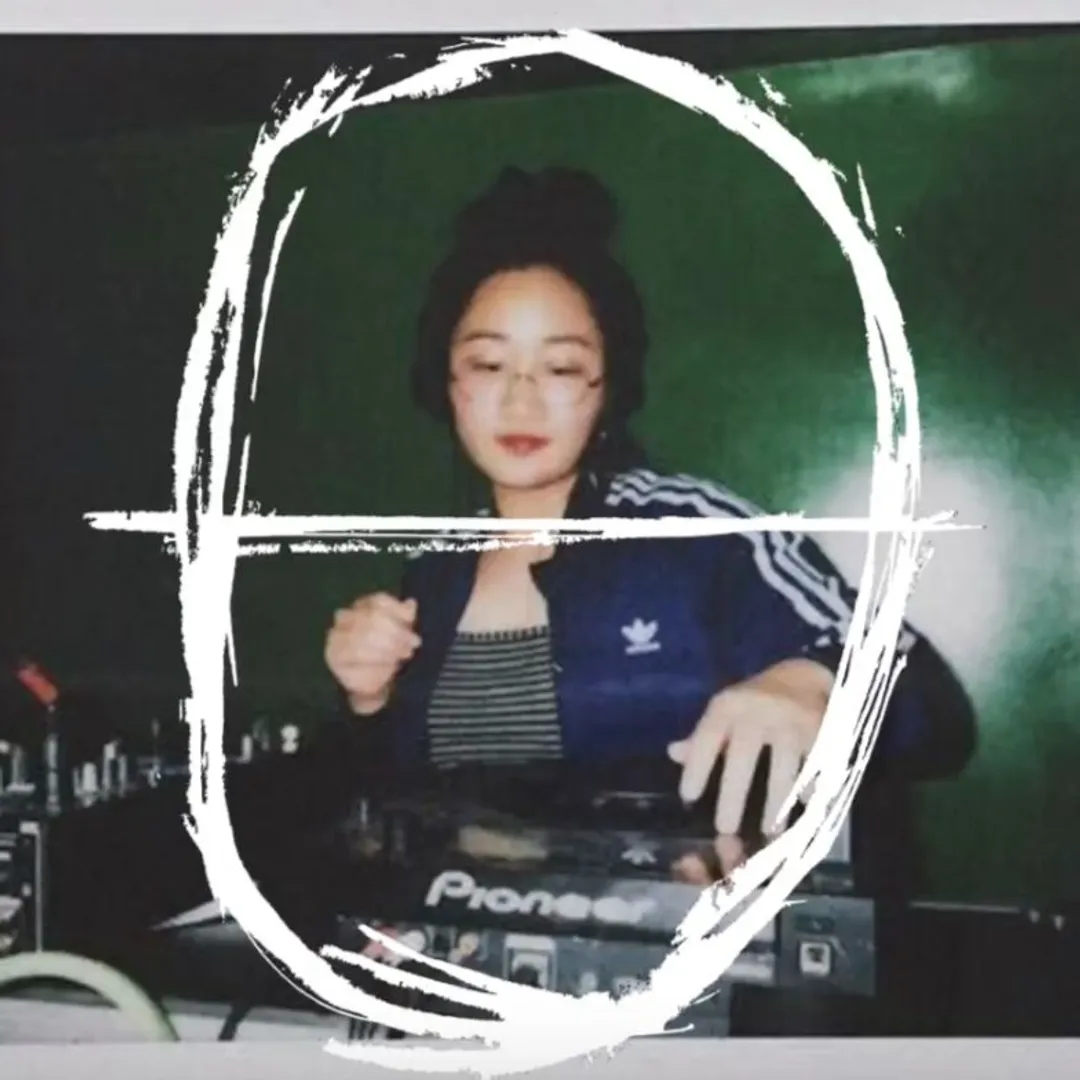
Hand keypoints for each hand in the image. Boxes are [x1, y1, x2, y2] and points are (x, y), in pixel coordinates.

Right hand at [324, 593, 420, 712]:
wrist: (373, 685)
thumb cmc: (388, 653)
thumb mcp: (402, 634)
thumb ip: (405, 618)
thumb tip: (410, 603)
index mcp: (364, 606)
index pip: (379, 601)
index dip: (397, 609)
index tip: (411, 620)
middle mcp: (346, 616)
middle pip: (372, 617)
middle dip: (396, 631)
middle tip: (413, 643)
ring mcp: (336, 635)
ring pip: (361, 635)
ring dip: (387, 647)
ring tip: (404, 655)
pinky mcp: (333, 655)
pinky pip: (352, 654)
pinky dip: (374, 659)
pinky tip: (388, 666)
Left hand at [668, 659, 832, 854]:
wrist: (800, 676)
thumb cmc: (753, 702)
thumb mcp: (724, 711)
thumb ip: (702, 736)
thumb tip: (673, 753)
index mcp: (729, 706)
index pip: (707, 736)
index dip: (697, 766)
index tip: (688, 797)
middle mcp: (759, 710)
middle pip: (744, 756)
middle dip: (733, 794)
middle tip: (725, 828)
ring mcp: (791, 720)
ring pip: (783, 767)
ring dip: (777, 802)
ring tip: (769, 831)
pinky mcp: (820, 731)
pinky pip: (816, 766)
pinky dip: (811, 791)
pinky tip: (806, 811)